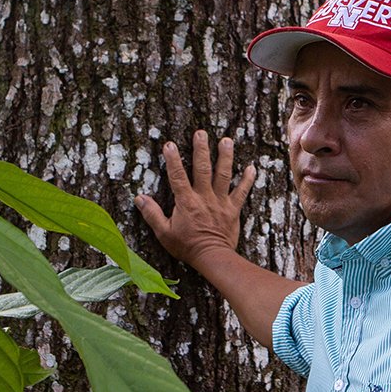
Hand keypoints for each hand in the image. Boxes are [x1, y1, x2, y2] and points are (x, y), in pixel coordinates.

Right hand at [134, 130, 257, 270]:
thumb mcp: (164, 233)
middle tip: (200, 133)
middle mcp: (204, 197)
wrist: (212, 258)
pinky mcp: (233, 209)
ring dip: (225, 157)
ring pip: (223, 175)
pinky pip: (241, 192)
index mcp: (186, 202)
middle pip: (202, 169)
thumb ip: (152, 214)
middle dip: (201, 150)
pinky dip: (247, 180)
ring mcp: (220, 202)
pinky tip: (251, 167)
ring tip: (226, 140)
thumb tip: (139, 198)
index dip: (173, 160)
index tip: (169, 144)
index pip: (177, 176)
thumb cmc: (187, 247)